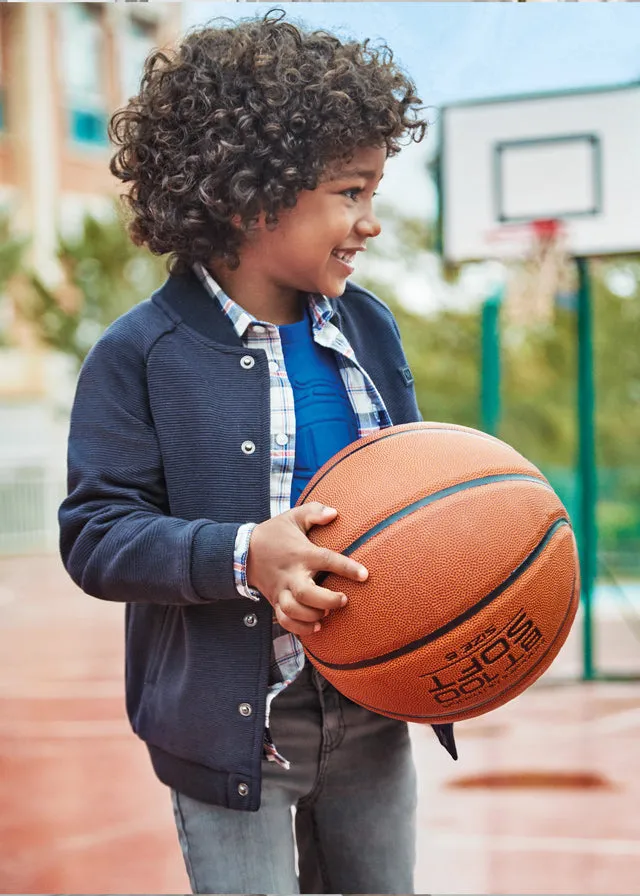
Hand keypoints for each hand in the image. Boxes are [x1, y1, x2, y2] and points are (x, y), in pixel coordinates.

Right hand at [246, 502, 367, 636]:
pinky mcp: (275, 601)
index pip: (326, 559)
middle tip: (344, 600)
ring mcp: (281, 590)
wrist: (244, 552)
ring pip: (294, 610)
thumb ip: (314, 512)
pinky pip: (285, 621)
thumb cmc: (275, 534)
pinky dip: (300, 628)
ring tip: (327, 613)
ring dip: (313, 615)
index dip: (346, 568)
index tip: (364, 575)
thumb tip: (335, 513)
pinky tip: (316, 626)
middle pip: (307, 594)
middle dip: (327, 600)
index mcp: (301, 554)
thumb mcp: (293, 517)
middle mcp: (291, 574)